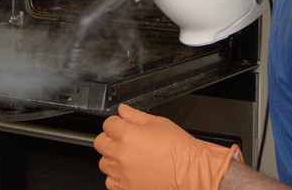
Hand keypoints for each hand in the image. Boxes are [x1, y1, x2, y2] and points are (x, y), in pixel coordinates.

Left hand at [94, 104, 239, 189]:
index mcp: (127, 135)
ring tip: (129, 157)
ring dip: (113, 158)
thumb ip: (136, 116)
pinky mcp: (125, 188)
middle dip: (110, 139)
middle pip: (100, 143)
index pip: (108, 124)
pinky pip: (110, 181)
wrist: (190, 173)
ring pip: (104, 163)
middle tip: (124, 140)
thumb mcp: (159, 123)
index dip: (116, 123)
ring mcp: (121, 173)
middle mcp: (120, 155)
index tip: (122, 125)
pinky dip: (117, 177)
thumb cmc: (179, 150)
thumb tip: (123, 110)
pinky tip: (130, 172)